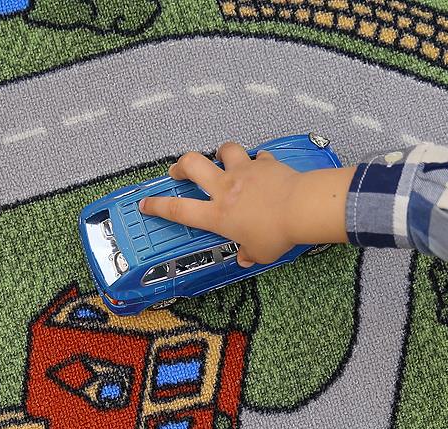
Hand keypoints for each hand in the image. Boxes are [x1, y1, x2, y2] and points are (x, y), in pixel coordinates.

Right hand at [139, 142, 352, 266]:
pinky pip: (257, 157)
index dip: (158, 206)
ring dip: (220, 153)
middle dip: (180, 165)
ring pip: (223, 151)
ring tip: (221, 158)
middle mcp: (225, 189)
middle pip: (192, 165)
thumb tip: (246, 257)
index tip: (146, 203)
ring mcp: (244, 172)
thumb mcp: (260, 253)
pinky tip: (262, 166)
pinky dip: (257, 161)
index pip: (178, 210)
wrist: (301, 208)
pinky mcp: (264, 163)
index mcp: (218, 215)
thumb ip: (250, 253)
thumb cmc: (278, 234)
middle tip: (178, 171)